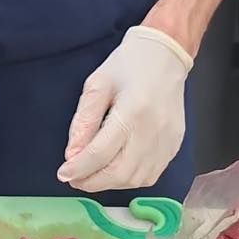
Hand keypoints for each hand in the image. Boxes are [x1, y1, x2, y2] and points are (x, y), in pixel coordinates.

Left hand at [57, 26, 192, 191]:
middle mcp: (153, 131)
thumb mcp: (97, 84)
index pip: (100, 153)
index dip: (79, 168)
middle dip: (92, 182)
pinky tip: (116, 170)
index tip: (63, 173)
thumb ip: (84, 121)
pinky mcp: (174, 146)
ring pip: (136, 180)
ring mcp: (167, 141)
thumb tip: (72, 154)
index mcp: (132, 112)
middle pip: (119, 173)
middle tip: (74, 179)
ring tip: (92, 175)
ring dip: (110, 183)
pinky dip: (130, 179)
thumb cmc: (129, 65)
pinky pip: (151, 175)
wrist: (165, 55)